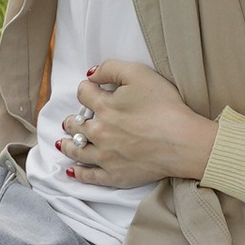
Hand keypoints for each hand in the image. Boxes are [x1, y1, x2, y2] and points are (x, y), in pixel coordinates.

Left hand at [59, 60, 216, 187]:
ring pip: (77, 150)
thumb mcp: (139, 74)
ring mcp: (105, 156)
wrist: (182, 142)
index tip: (90, 90)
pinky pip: (90, 176)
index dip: (86, 89)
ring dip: (67, 145)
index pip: (83, 94)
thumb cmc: (165, 106)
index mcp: (103, 107)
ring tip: (62, 143)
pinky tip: (73, 171)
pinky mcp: (115, 175)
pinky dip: (80, 173)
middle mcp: (99, 132)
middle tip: (71, 120)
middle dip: (72, 120)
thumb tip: (91, 75)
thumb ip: (111, 68)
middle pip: (75, 124)